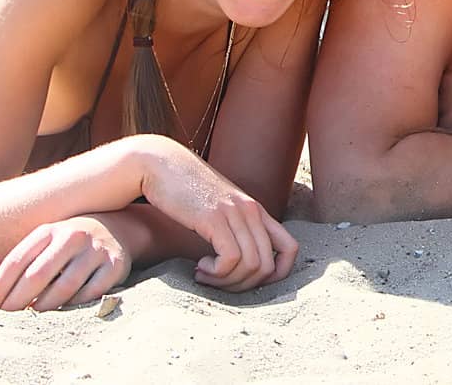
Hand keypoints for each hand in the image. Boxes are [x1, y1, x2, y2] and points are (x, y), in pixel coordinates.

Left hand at [0, 215, 130, 310]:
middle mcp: (72, 236)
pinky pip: (89, 294)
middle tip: (7, 318)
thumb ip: (15, 270)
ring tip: (33, 316)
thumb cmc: (69, 243)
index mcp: (48, 230)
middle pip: (37, 276)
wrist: (119, 228)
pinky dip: (73, 306)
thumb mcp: (43, 246)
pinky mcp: (115, 265)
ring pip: (64, 287)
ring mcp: (95, 250)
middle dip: (17, 302)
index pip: (15, 261)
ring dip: (44, 307)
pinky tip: (62, 312)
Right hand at [136, 139, 297, 291]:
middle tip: (217, 281)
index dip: (274, 276)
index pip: (291, 249)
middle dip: (242, 286)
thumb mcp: (218, 209)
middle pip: (268, 267)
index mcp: (256, 211)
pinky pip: (232, 259)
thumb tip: (240, 263)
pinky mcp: (214, 217)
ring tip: (204, 274)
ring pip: (252, 266)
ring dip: (226, 282)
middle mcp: (252, 211)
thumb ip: (233, 228)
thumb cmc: (185, 192)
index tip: (244, 280)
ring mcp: (235, 213)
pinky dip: (216, 273)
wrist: (161, 165)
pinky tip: (199, 267)